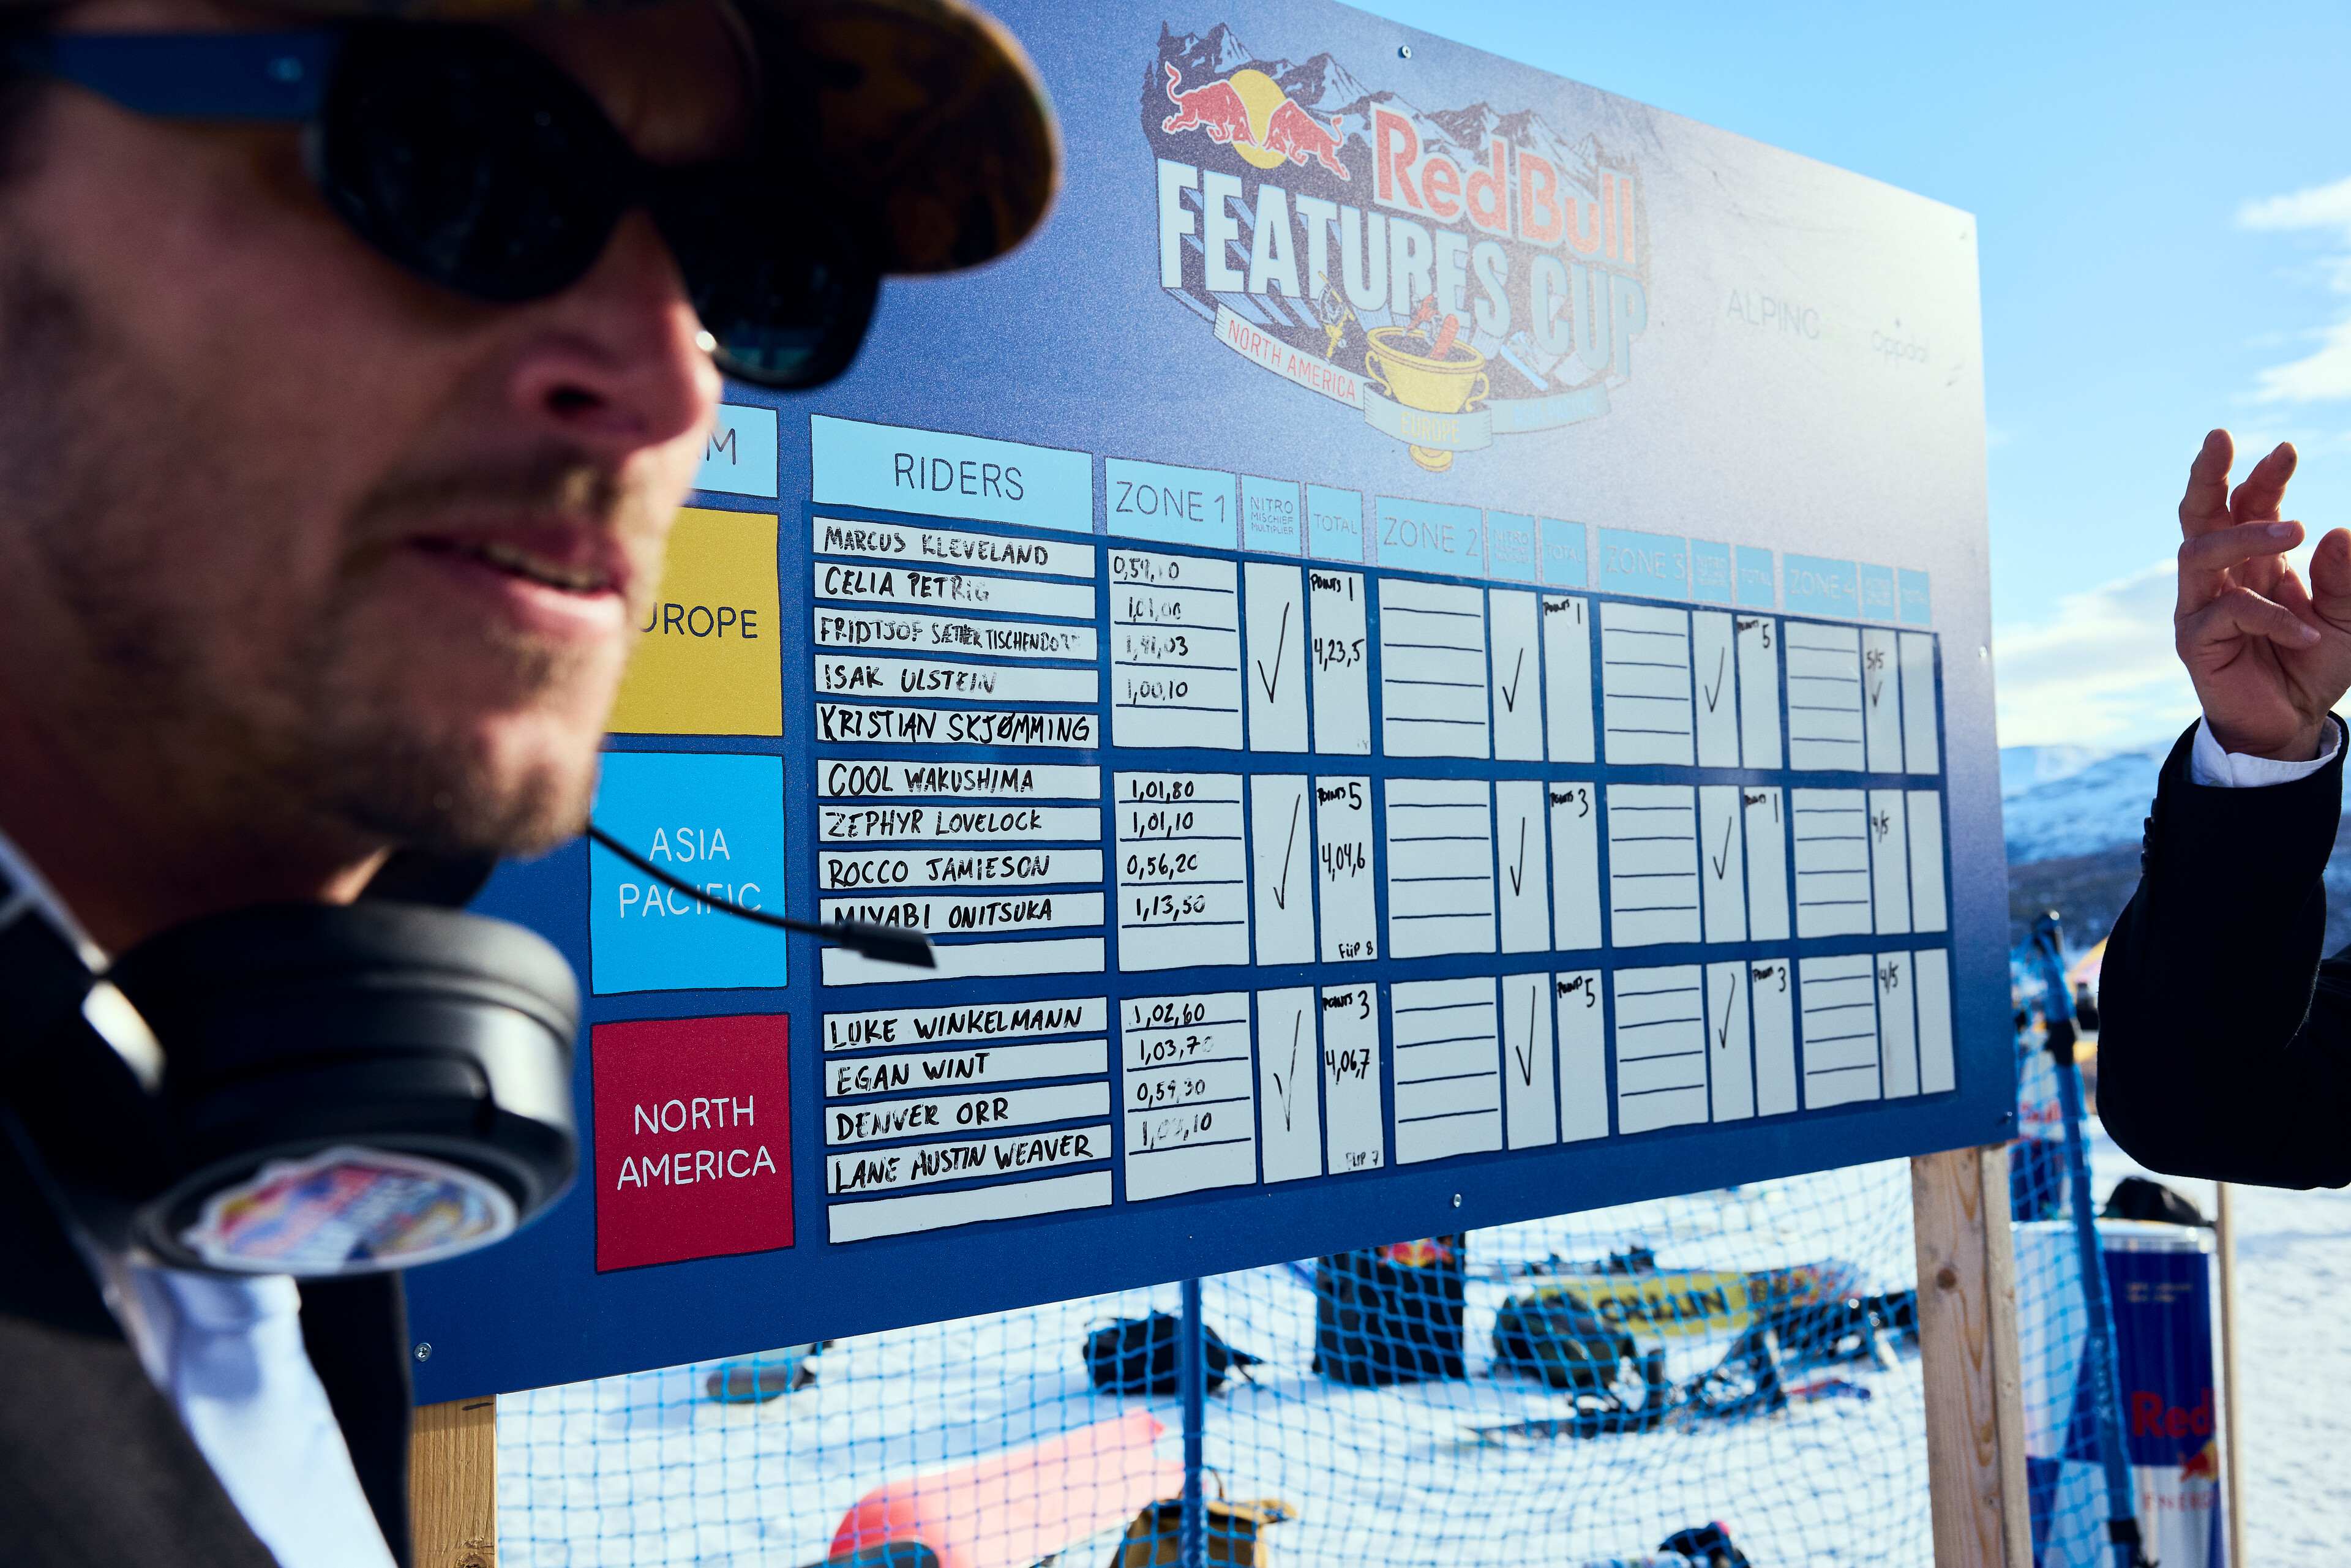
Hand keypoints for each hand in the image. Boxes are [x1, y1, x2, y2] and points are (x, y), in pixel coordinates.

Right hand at [2175, 429, 2350, 759]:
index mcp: (2255, 559)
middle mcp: (2221, 576)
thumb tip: (2339, 531)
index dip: (2264, 475)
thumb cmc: (2315, 663)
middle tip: (2219, 437)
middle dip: (2207, 474)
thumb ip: (2344, 577)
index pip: (2250, 505)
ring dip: (2245, 534)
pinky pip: (2227, 612)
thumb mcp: (2348, 616)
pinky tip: (2306, 633)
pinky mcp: (2195, 641)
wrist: (2291, 724)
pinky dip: (2272, 616)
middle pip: (2198, 513)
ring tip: (2295, 529)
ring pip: (2199, 551)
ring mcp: (2200, 606)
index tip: (2288, 449)